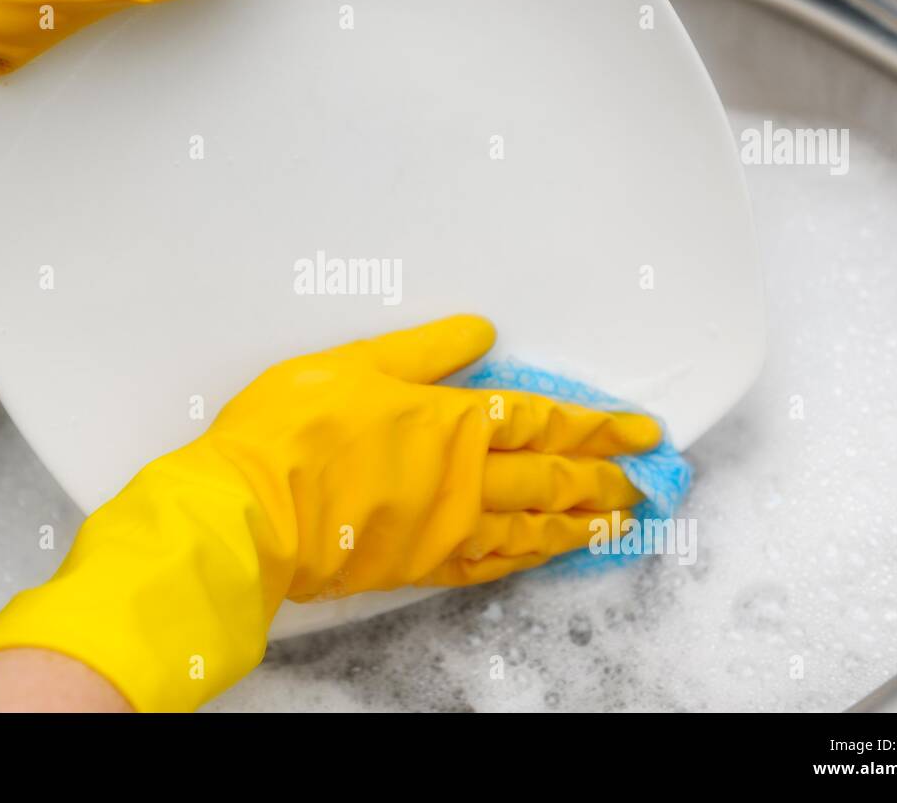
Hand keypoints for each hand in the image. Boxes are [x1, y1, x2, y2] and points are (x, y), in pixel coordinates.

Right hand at [0, 315, 658, 711]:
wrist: (246, 512)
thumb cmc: (291, 431)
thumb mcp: (355, 363)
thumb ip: (425, 349)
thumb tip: (483, 332)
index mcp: (451, 422)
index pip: (545, 420)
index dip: (599, 424)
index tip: (642, 429)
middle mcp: (463, 481)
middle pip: (554, 477)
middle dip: (608, 475)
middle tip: (650, 480)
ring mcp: (445, 530)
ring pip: (534, 527)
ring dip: (583, 521)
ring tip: (620, 521)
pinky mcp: (418, 565)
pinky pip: (490, 564)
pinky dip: (528, 557)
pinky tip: (543, 555)